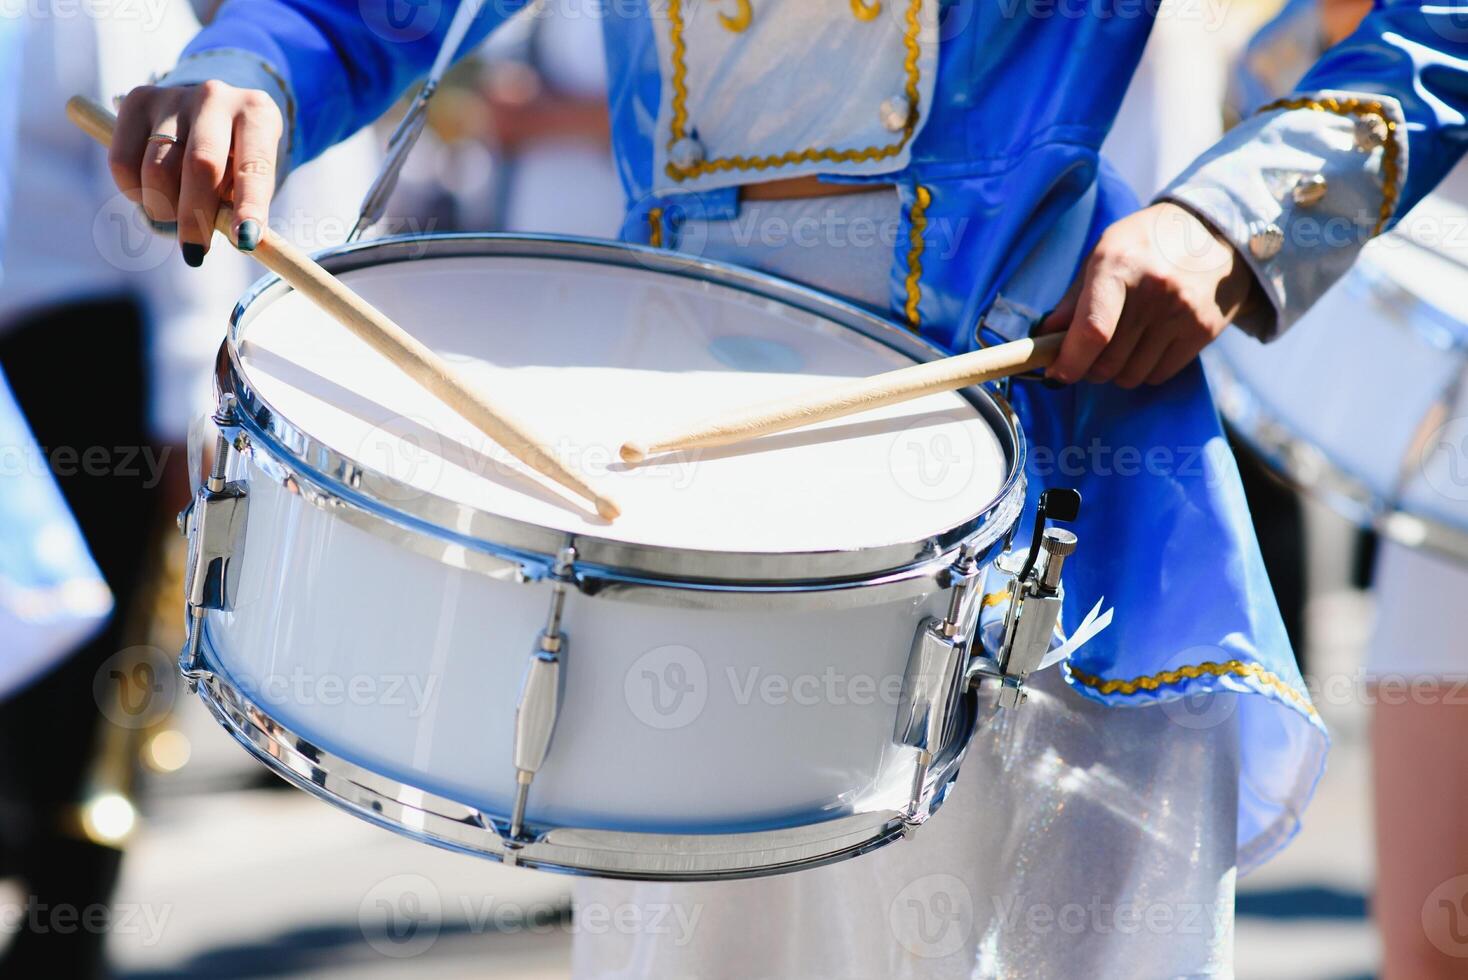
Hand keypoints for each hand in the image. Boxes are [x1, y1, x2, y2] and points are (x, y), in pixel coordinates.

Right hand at [108, 81, 281, 264]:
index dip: (249, 206)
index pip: (254, 166)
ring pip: (157, 169)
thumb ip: (241, 206)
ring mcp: (174, 96)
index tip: (245, 241)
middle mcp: (216, 97)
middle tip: (196, 252)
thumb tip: (236, 241)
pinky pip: (123, 161)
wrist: (209, 110)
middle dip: (196, 218)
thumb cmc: (236, 158)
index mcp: (257, 114)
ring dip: (164, 208)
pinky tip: (153, 194)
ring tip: (175, 214)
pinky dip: (134, 192)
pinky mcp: (137, 100)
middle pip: (200, 165)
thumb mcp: (250, 178)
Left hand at [1038, 202, 1263, 386]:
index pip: (1092, 330)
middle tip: (1088, 353)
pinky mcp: (1203, 330)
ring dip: (1116, 371)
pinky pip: (1158, 376)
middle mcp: (1153, 289)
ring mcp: (1182, 312)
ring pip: (1130, 376)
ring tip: (1119, 345)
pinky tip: (1145, 346)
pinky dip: (1143, 371)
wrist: (1215, 232)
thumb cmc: (1146, 244)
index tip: (1057, 373)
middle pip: (1107, 362)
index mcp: (1118, 265)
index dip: (1069, 361)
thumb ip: (1073, 300)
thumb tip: (1044, 339)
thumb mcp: (1103, 254)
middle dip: (1088, 367)